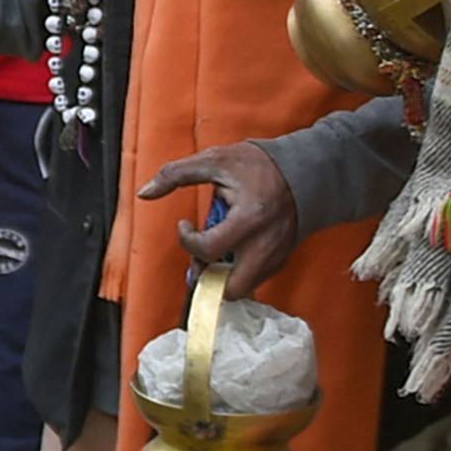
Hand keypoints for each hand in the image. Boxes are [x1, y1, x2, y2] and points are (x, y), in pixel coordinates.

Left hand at [137, 139, 299, 295]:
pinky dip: (238, 273)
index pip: (209, 249)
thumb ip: (176, 174)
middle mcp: (265, 244)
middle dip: (207, 280)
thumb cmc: (258, 165)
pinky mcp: (283, 260)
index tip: (184, 225)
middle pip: (230, 289)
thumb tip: (144, 193)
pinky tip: (231, 251)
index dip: (187, 241)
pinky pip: (255, 280)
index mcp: (250, 218)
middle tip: (199, 257)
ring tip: (214, 253)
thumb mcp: (216, 160)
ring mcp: (277, 256)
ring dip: (221, 278)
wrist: (305, 169)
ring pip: (243, 289)